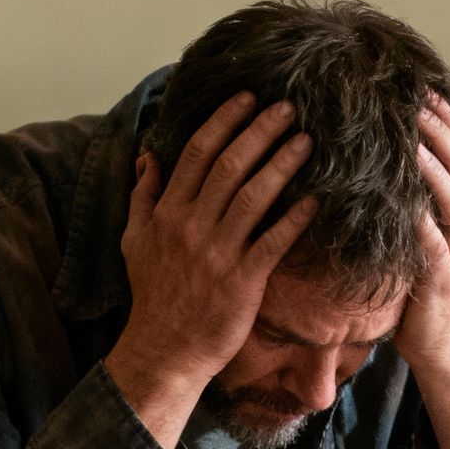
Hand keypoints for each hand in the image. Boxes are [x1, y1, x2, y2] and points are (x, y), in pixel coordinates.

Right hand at [113, 92, 317, 385]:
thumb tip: (147, 157)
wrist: (165, 350)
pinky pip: (273, 242)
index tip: (246, 98)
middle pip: (229, 166)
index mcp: (167, 212)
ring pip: (252, 197)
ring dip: (281, 165)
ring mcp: (217, 254)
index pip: (196, 154)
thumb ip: (142, 196)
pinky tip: (315, 199)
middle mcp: (191, 227)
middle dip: (260, 132)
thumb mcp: (134, 241)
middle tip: (287, 108)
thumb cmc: (153, 295)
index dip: (223, 122)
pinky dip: (294, 219)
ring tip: (306, 142)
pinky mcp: (242, 282)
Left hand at [397, 92, 449, 369]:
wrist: (446, 348)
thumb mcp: (429, 238)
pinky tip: (402, 200)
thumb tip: (390, 160)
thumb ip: (419, 203)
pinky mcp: (440, 280)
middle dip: (440, 130)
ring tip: (409, 137)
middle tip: (415, 98)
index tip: (424, 88)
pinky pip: (432, 243)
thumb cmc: (426, 289)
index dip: (447, 119)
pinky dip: (419, 219)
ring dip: (432, 166)